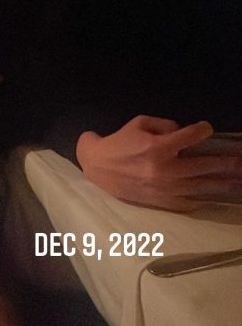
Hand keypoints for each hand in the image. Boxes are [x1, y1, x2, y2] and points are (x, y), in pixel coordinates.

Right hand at [77, 115, 241, 210]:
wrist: (98, 168)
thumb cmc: (119, 143)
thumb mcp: (139, 124)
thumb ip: (164, 125)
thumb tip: (182, 133)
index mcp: (157, 147)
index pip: (189, 137)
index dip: (202, 131)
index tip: (207, 129)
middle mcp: (164, 169)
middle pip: (202, 166)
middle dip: (225, 163)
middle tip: (241, 161)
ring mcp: (164, 188)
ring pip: (200, 186)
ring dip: (222, 184)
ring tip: (239, 182)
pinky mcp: (161, 202)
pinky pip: (188, 202)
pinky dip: (202, 198)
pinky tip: (215, 197)